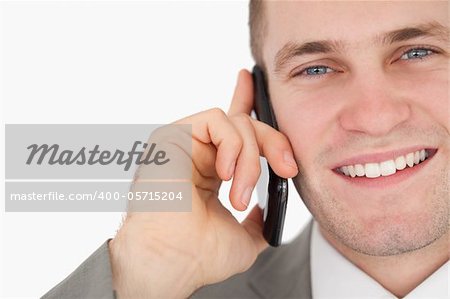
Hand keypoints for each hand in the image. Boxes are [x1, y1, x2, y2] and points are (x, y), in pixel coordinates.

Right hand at [109, 69, 297, 297]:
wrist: (172, 262)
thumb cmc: (199, 255)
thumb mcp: (244, 237)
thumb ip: (258, 220)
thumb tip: (266, 209)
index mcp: (209, 169)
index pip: (229, 128)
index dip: (243, 100)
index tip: (251, 79)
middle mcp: (196, 152)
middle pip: (244, 123)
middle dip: (273, 143)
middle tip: (286, 169)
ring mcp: (184, 143)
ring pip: (235, 122)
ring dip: (249, 159)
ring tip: (239, 195)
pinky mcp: (172, 135)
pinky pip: (216, 120)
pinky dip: (232, 146)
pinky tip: (224, 174)